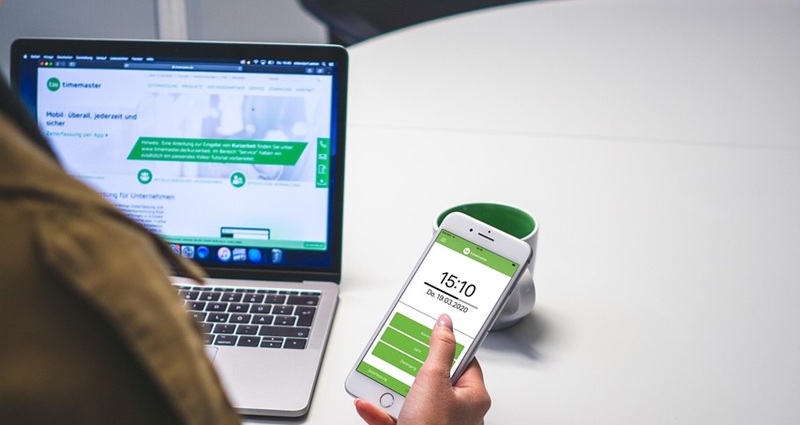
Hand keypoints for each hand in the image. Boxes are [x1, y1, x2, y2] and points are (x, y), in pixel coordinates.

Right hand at [354, 314, 490, 424]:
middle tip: (401, 361)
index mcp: (473, 397)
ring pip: (411, 397)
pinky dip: (380, 410)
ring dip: (391, 390)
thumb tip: (446, 324)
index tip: (432, 332)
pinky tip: (369, 403)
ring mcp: (435, 424)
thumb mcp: (433, 378)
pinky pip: (396, 417)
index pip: (464, 360)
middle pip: (433, 377)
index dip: (447, 345)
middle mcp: (458, 412)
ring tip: (381, 384)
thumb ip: (439, 347)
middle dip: (410, 370)